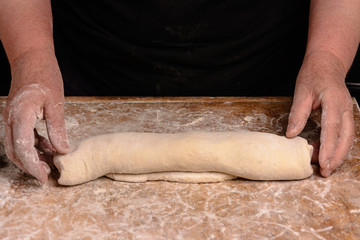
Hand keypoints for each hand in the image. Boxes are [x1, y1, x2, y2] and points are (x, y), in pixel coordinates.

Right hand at [2, 49, 68, 182]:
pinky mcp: (15, 117)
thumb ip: (57, 128)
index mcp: (20, 115)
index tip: (44, 177)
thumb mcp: (56, 102)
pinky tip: (47, 147)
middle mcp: (10, 119)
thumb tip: (62, 150)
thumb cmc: (44, 76)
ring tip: (49, 163)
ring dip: (30, 157)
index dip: (32, 165)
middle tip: (47, 175)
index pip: (22, 147)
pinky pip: (20, 136)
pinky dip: (32, 145)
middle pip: (14, 151)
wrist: (31, 57)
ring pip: (15, 146)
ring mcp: (11, 118)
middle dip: (30, 166)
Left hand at [286, 51, 354, 176]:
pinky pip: (346, 134)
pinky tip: (330, 155)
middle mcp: (346, 108)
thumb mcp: (301, 92)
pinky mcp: (346, 115)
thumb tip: (292, 135)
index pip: (332, 129)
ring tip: (327, 168)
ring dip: (339, 154)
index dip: (327, 148)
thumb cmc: (314, 75)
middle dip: (336, 157)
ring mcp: (348, 111)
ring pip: (348, 138)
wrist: (327, 63)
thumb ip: (298, 113)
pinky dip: (339, 147)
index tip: (322, 162)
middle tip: (325, 172)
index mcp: (334, 101)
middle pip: (345, 138)